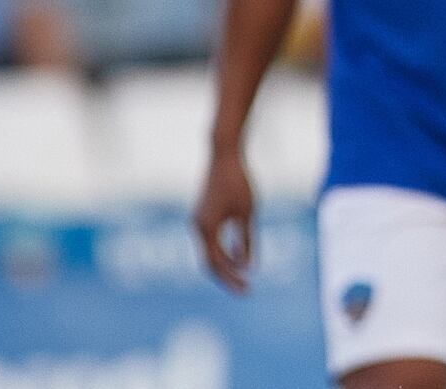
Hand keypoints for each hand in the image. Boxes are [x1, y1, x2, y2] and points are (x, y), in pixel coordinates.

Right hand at [193, 146, 255, 292]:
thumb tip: (248, 266)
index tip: (247, 290)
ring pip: (210, 252)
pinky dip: (224, 250)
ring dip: (226, 264)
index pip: (217, 263)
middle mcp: (197, 227)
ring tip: (244, 276)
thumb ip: (246, 240)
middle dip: (228, 277)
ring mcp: (198, 221)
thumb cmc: (238, 182)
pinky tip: (239, 254)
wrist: (224, 154)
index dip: (232, 278)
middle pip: (210, 262)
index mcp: (206, 229)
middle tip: (246, 290)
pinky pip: (211, 240)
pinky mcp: (203, 215)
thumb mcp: (247, 213)